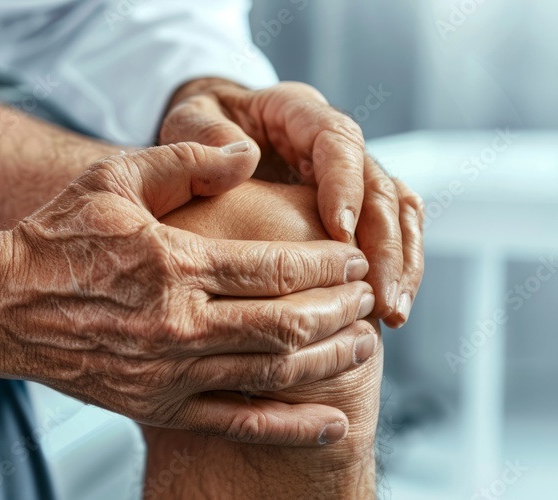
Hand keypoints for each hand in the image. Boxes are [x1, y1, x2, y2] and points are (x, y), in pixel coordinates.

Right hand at [144, 180, 382, 498]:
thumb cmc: (55, 238)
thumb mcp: (114, 180)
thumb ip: (185, 164)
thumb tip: (248, 154)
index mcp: (173, 264)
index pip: (274, 268)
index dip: (326, 264)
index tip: (353, 257)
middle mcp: (177, 325)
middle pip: (285, 323)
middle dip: (340, 309)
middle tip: (368, 296)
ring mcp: (167, 372)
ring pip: (270, 372)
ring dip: (327, 358)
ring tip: (364, 343)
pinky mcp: (155, 406)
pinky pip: (235, 422)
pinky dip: (289, 425)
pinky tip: (331, 422)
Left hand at [160, 78, 423, 326]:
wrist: (211, 130)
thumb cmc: (197, 126)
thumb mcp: (189, 120)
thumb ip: (205, 134)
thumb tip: (246, 158)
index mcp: (298, 112)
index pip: (336, 141)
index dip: (343, 185)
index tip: (339, 234)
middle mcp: (334, 140)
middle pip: (379, 183)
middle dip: (383, 242)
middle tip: (379, 296)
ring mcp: (351, 171)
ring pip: (397, 210)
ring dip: (400, 262)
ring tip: (391, 314)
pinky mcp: (355, 202)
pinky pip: (390, 232)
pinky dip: (395, 270)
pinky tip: (386, 314)